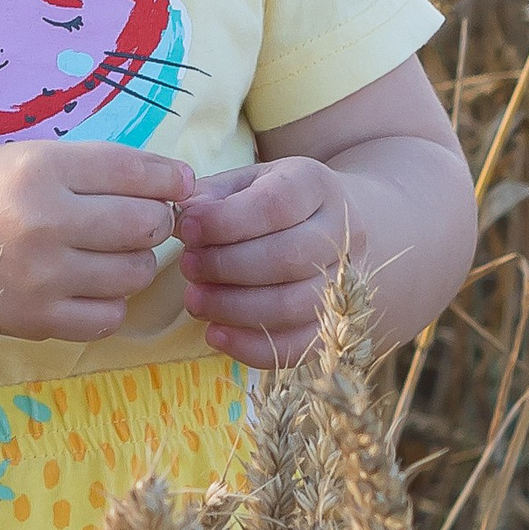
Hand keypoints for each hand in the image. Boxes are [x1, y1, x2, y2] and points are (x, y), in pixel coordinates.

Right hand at [0, 141, 193, 343]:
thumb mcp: (39, 157)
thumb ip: (106, 167)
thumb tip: (183, 182)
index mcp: (41, 172)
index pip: (132, 172)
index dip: (170, 178)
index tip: (181, 183)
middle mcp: (42, 225)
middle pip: (143, 225)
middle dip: (158, 220)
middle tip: (144, 218)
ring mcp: (41, 279)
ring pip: (135, 273)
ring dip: (137, 261)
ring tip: (113, 251)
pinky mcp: (38, 321)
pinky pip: (110, 316)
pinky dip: (113, 300)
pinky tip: (93, 284)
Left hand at [176, 156, 354, 363]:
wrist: (334, 229)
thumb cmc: (276, 204)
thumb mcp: (247, 183)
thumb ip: (213, 195)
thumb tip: (182, 215)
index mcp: (316, 185)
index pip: (276, 204)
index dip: (226, 221)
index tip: (187, 229)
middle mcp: (342, 233)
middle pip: (286, 258)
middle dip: (225, 267)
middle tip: (188, 267)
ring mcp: (346, 282)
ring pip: (292, 306)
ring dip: (233, 308)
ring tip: (195, 301)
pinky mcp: (336, 325)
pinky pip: (298, 346)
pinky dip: (251, 347)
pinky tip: (216, 334)